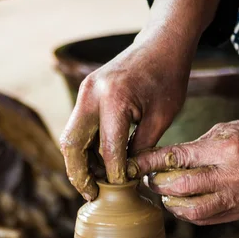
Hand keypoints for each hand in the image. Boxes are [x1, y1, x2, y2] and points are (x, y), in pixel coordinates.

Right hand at [60, 35, 189, 200]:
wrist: (161, 42)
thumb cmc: (168, 77)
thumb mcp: (161, 117)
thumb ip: (141, 148)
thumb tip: (126, 177)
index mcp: (114, 99)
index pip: (108, 150)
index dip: (113, 175)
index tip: (121, 190)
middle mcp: (91, 94)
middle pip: (72, 145)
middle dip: (79, 174)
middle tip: (91, 195)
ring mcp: (84, 92)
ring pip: (70, 138)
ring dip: (79, 164)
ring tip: (94, 184)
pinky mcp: (85, 94)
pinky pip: (77, 128)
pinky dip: (84, 149)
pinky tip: (98, 165)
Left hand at [128, 119, 238, 224]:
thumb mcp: (230, 129)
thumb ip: (198, 147)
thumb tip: (166, 160)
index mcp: (226, 149)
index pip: (178, 157)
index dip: (150, 162)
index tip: (133, 164)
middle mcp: (231, 176)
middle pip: (180, 188)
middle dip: (157, 185)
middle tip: (149, 180)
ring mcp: (236, 198)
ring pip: (191, 211)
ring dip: (171, 204)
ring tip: (165, 195)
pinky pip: (206, 219)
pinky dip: (188, 214)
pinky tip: (182, 205)